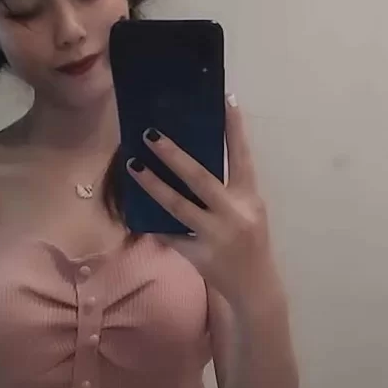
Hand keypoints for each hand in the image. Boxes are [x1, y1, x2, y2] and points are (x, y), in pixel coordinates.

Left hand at [127, 97, 279, 309]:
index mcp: (249, 198)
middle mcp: (233, 214)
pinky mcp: (198, 256)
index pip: (242, 158)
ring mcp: (215, 236)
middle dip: (174, 155)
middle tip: (151, 134)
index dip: (235, 129)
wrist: (254, 287)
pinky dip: (154, 225)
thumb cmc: (249, 241)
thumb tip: (193, 159)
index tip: (226, 100)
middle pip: (200, 178)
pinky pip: (170, 236)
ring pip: (177, 206)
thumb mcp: (248, 211)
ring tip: (133, 164)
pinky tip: (137, 214)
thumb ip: (227, 190)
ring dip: (152, 184)